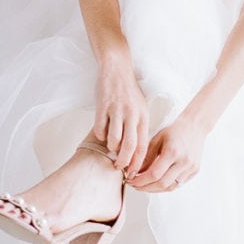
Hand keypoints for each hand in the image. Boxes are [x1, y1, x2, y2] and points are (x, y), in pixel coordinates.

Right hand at [92, 57, 148, 174]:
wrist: (117, 69)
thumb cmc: (128, 93)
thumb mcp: (140, 109)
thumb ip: (138, 128)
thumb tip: (134, 153)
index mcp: (143, 116)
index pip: (143, 146)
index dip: (137, 163)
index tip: (133, 174)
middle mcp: (132, 114)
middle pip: (129, 147)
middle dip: (123, 162)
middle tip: (118, 167)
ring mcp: (117, 110)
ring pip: (114, 140)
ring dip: (111, 148)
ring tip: (110, 148)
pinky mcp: (103, 106)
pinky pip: (100, 129)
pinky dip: (100, 135)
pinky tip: (102, 132)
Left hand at [128, 114, 206, 192]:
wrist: (195, 127)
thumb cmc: (174, 131)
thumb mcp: (157, 139)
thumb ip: (146, 157)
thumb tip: (135, 173)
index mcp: (173, 151)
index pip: (154, 174)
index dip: (140, 181)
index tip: (130, 180)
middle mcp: (184, 162)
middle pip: (162, 184)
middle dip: (145, 188)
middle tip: (134, 185)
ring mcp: (191, 168)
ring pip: (170, 187)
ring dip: (155, 189)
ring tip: (144, 185)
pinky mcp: (195, 171)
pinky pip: (178, 184)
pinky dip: (165, 186)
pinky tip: (157, 182)